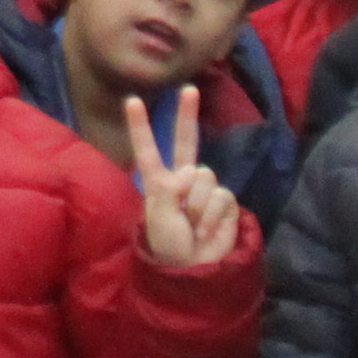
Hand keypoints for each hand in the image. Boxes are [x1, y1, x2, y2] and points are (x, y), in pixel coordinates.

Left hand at [123, 92, 245, 269]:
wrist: (194, 269)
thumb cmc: (168, 246)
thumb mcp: (158, 218)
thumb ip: (169, 190)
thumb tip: (191, 172)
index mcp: (158, 182)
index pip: (148, 149)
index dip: (141, 126)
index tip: (133, 100)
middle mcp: (182, 179)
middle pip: (186, 141)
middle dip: (187, 114)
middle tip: (189, 89)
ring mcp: (204, 188)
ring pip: (204, 176)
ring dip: (198, 205)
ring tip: (193, 226)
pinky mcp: (225, 201)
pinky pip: (221, 195)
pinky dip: (213, 215)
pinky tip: (208, 229)